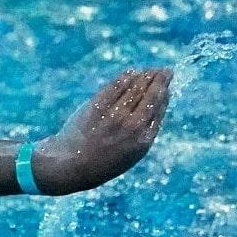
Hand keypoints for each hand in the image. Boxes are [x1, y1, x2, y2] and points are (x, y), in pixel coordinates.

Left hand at [33, 68, 171, 194]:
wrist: (70, 166)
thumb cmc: (101, 163)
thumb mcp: (130, 155)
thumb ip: (143, 134)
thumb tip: (155, 109)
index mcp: (144, 140)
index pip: (159, 109)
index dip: (164, 93)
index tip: (166, 85)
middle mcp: (133, 125)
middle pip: (152, 95)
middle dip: (161, 80)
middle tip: (166, 70)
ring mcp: (115, 115)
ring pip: (136, 87)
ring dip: (146, 75)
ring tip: (151, 70)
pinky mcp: (98, 106)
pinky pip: (116, 85)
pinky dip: (126, 76)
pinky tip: (131, 72)